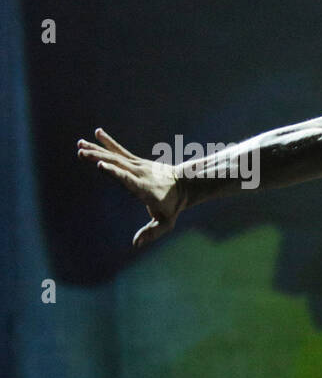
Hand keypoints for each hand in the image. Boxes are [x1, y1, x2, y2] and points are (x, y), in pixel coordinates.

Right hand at [77, 128, 184, 248]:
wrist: (185, 185)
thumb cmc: (172, 207)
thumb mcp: (166, 223)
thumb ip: (152, 233)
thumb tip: (136, 245)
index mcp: (144, 189)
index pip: (127, 179)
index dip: (114, 172)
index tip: (101, 165)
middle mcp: (139, 174)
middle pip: (117, 165)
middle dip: (99, 158)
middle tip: (81, 152)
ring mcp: (138, 166)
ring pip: (116, 156)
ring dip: (97, 150)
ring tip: (80, 144)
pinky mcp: (136, 161)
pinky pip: (120, 151)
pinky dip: (108, 143)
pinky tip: (97, 132)